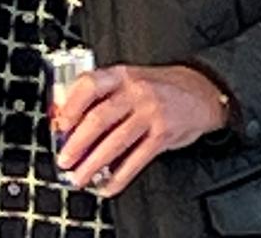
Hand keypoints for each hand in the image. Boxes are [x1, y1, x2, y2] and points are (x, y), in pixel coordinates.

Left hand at [54, 64, 228, 195]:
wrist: (200, 89)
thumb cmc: (159, 87)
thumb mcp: (131, 79)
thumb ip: (104, 95)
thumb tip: (70, 120)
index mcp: (122, 75)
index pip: (90, 85)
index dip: (71, 106)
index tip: (60, 125)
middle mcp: (136, 91)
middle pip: (100, 118)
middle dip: (77, 143)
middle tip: (64, 159)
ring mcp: (151, 112)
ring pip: (115, 142)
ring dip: (93, 163)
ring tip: (80, 177)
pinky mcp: (163, 134)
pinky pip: (136, 159)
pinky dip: (119, 176)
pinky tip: (107, 184)